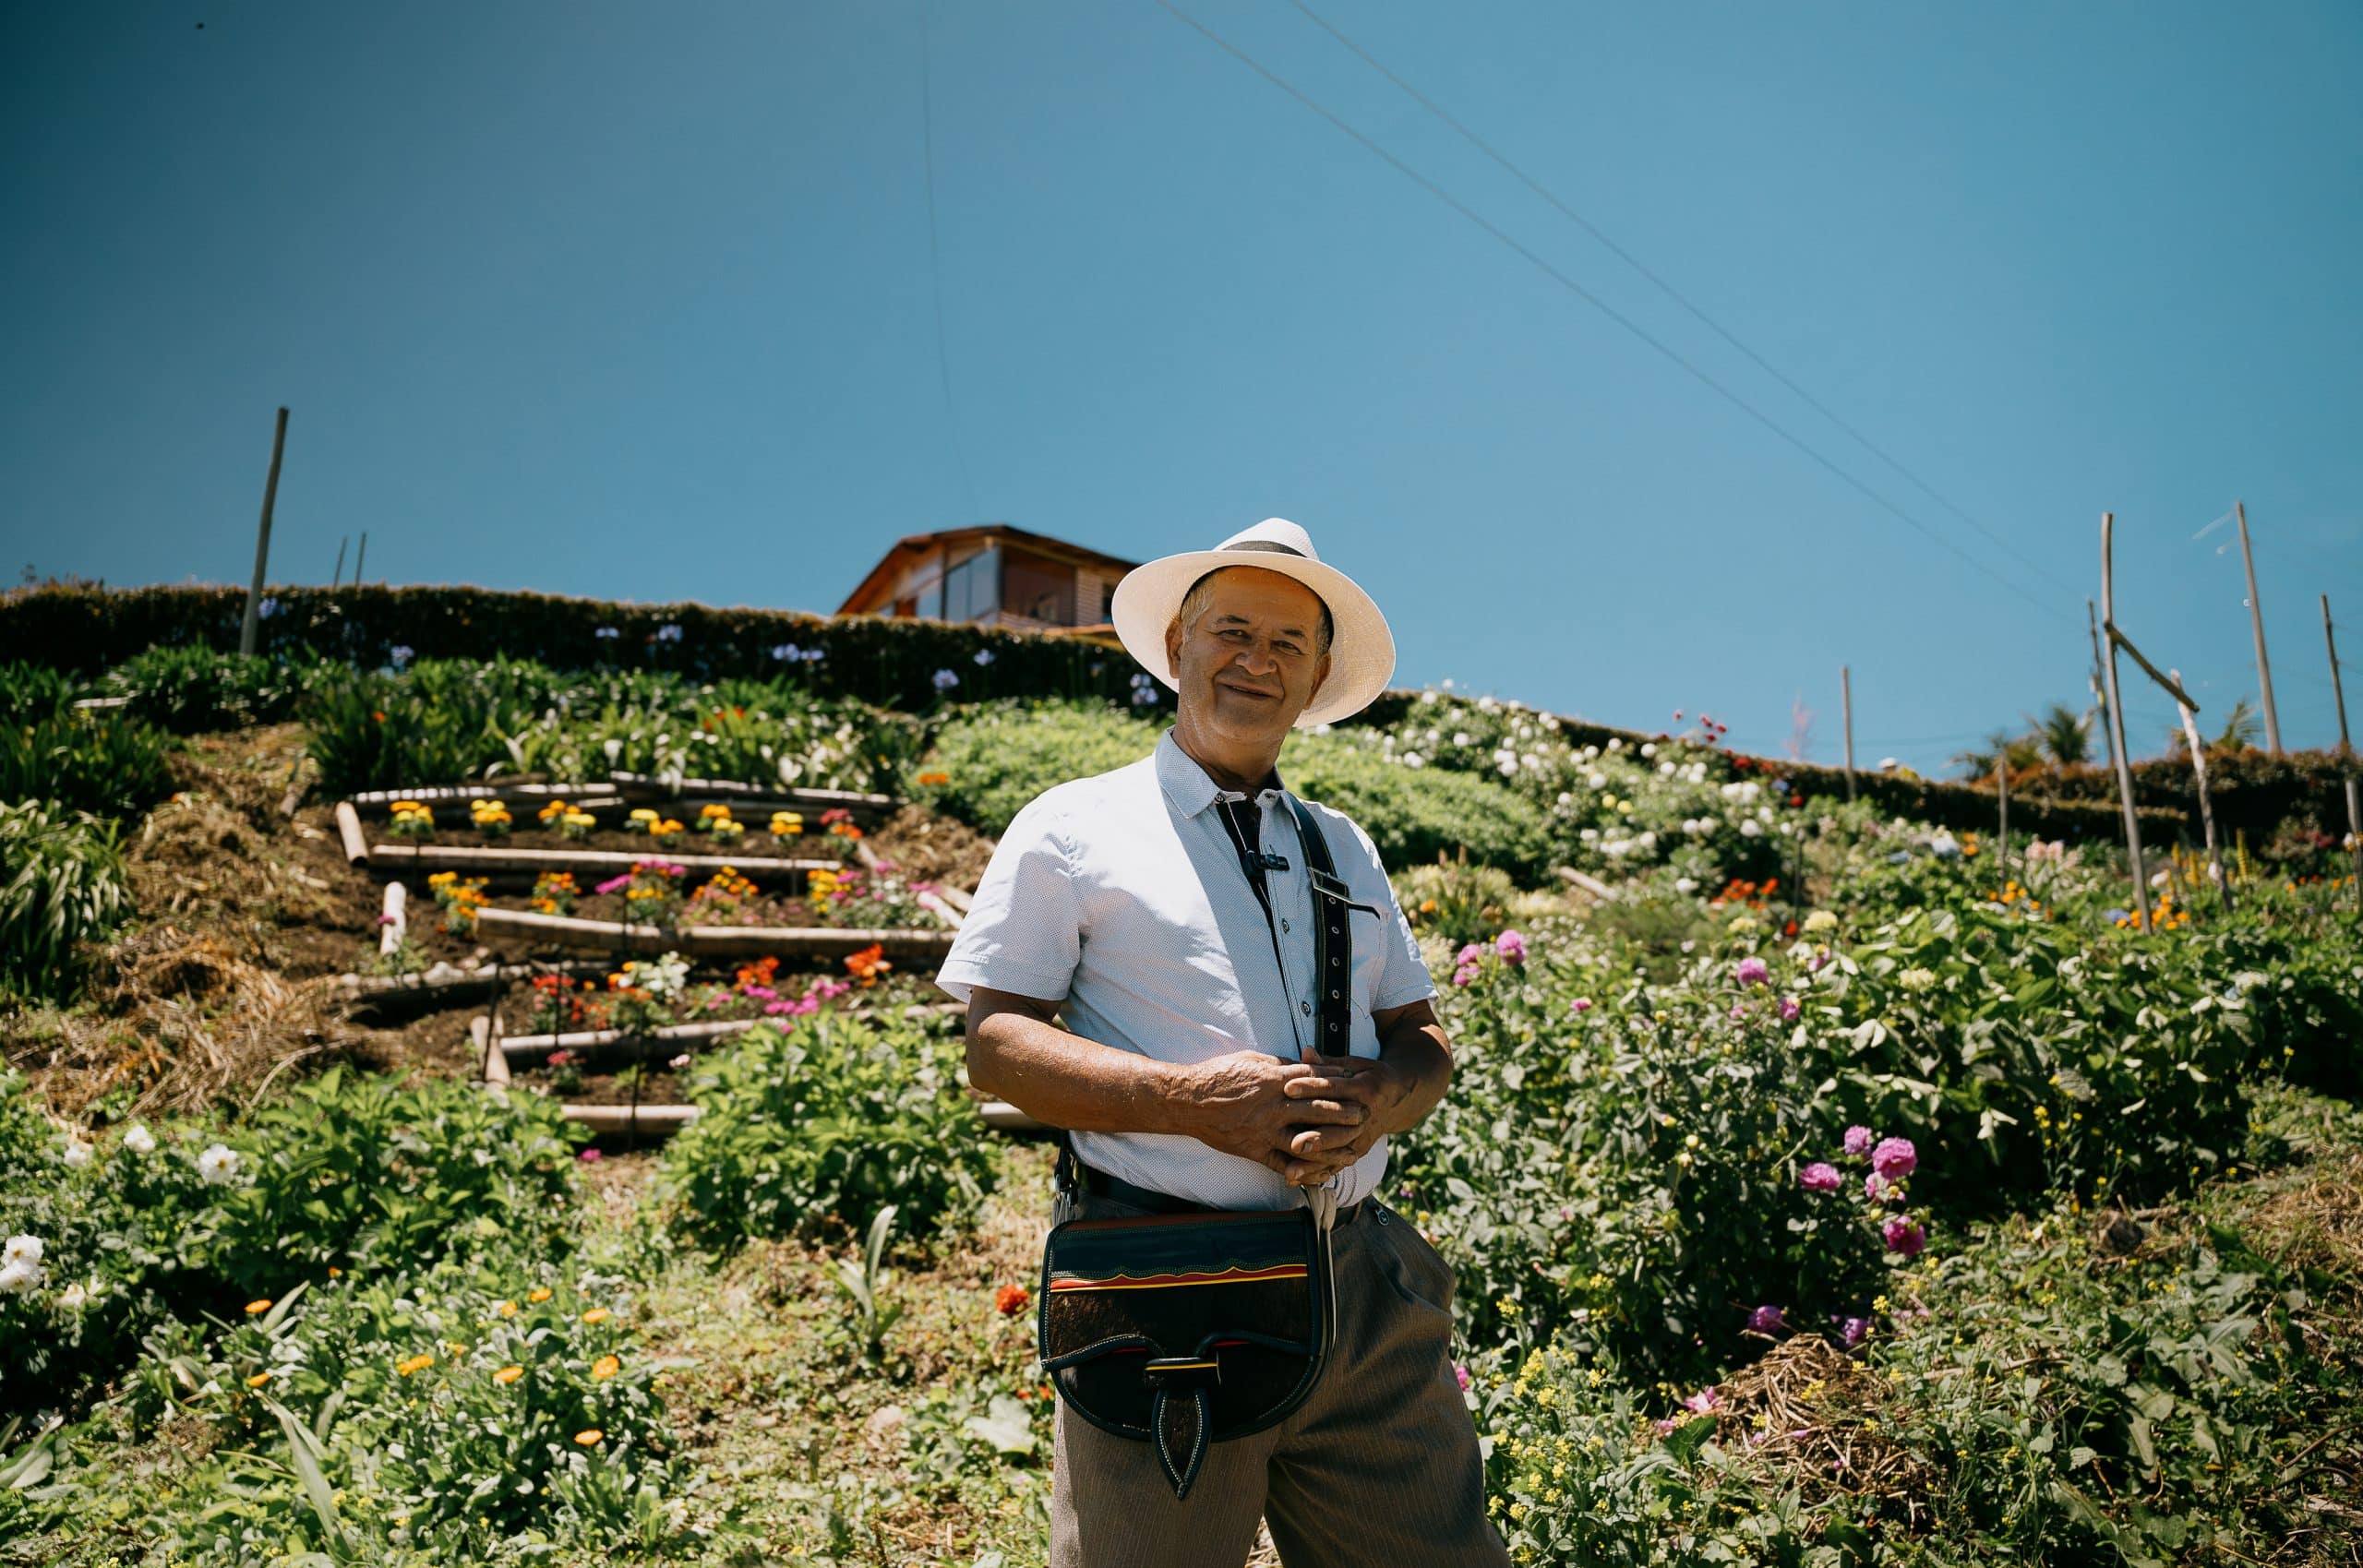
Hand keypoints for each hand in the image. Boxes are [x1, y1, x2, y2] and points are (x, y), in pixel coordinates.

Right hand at [1177, 1051, 1367, 1181]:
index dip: (1337, 1082)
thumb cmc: (1218, 1075)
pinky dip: (1303, 1170)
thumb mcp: (1252, 1060)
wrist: (1189, 1101)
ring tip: (1352, 1148)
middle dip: (1346, 1113)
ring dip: (1333, 1145)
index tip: (1354, 1082)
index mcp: (1274, 1079)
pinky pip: (1283, 1163)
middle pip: (1319, 1110)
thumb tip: (1303, 1066)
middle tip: (1366, 1114)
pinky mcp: (1255, 1150)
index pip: (1315, 1080)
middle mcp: (1274, 1106)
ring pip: (1307, 1140)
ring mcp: (1265, 1131)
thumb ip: (1280, 1065)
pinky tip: (1320, 1174)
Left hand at [1275, 1049, 1410, 1181]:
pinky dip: (1318, 1173)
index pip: (1334, 1087)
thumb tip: (1305, 1051)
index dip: (1312, 1086)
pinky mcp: (1359, 1149)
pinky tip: (1299, 1180)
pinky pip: (1338, 1164)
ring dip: (1315, 1163)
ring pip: (1338, 1151)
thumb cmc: (1368, 1075)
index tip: (1288, 1088)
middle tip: (1293, 1143)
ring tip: (1291, 1171)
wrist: (1400, 1096)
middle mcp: (1366, 1114)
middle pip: (1338, 1126)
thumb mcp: (1353, 1065)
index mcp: (1365, 1087)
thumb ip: (1327, 1063)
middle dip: (1317, 1137)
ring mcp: (1364, 1135)